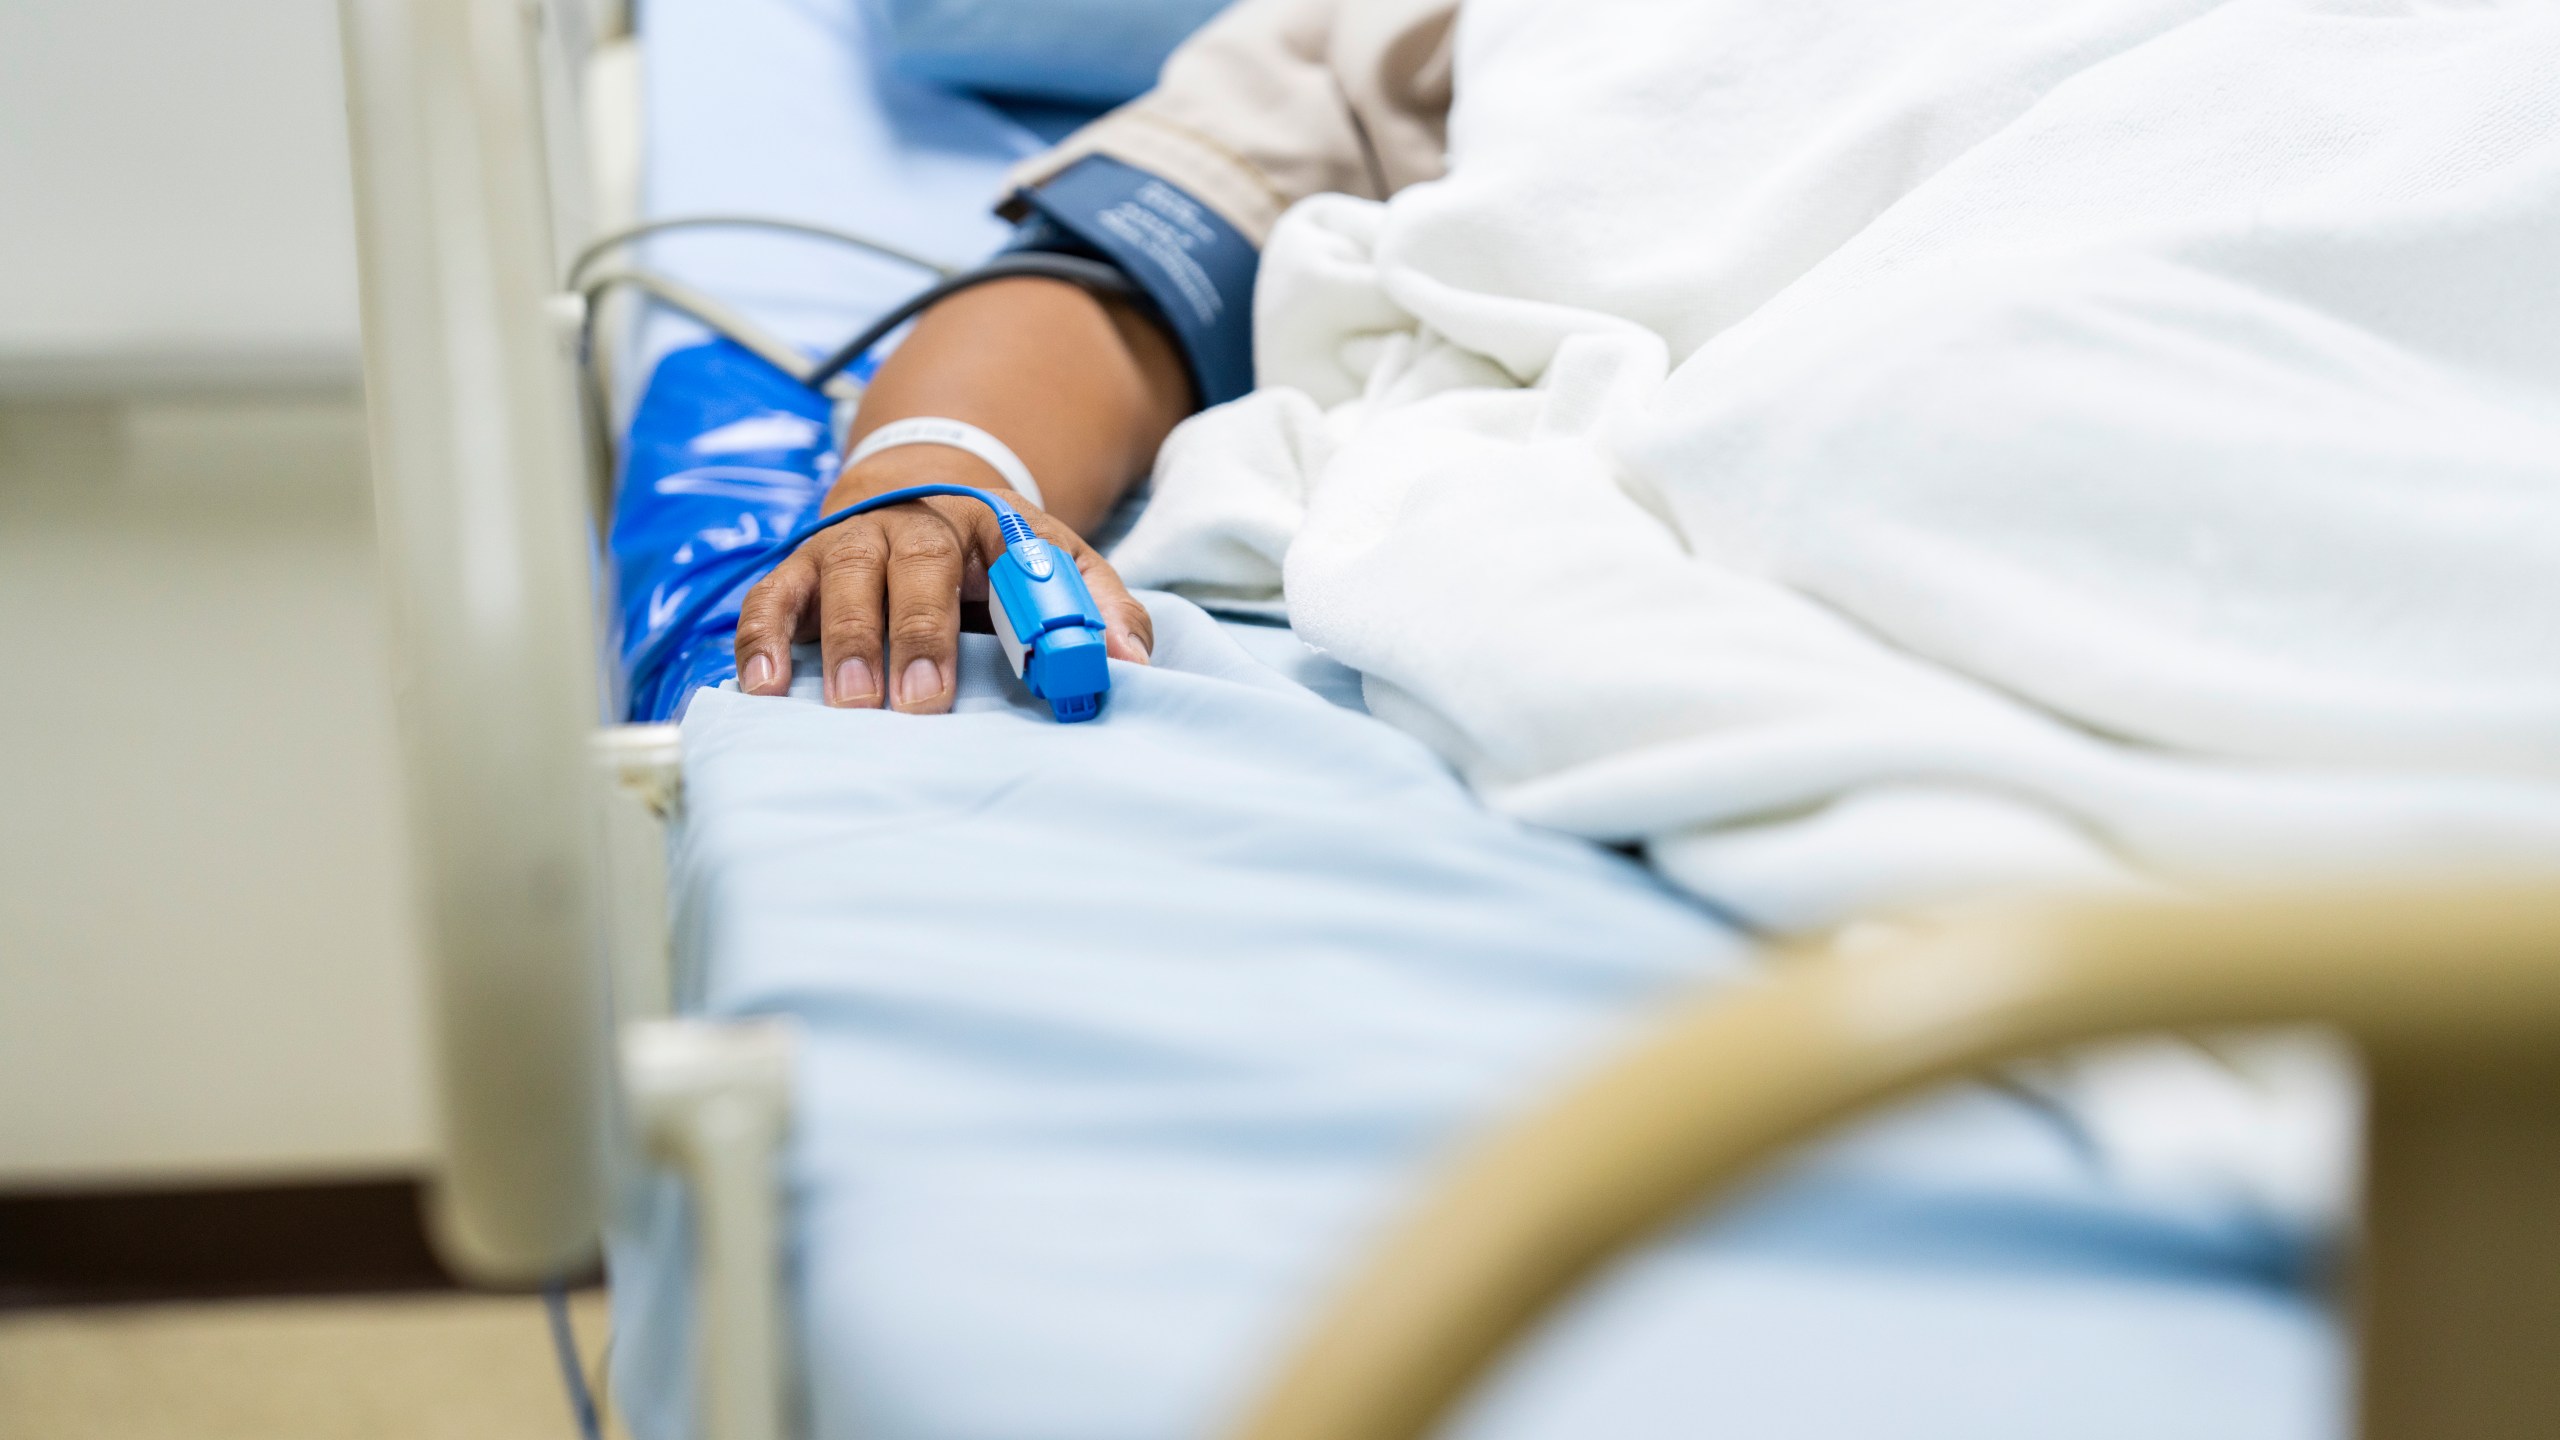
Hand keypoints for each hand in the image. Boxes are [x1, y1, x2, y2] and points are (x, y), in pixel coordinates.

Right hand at [731, 445, 1153, 711]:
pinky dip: (762, 637)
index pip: (1011, 548)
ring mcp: (850, 541)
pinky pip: (772, 596)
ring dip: (846, 640)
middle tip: (921, 704)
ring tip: (852, 703)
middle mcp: (913, 521)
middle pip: (916, 564)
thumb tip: (1130, 662)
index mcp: (986, 520)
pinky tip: (764, 686)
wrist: (914, 495)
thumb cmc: (991, 555)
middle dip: (918, 633)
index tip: (1035, 650)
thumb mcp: (1054, 563)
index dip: (1020, 595)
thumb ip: (1096, 606)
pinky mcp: (798, 569)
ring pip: (844, 575)